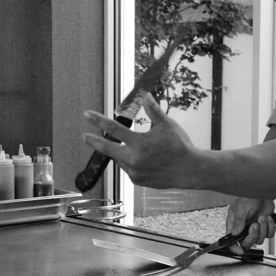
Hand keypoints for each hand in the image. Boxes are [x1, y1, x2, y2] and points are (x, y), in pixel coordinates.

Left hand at [81, 93, 199, 189]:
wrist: (190, 170)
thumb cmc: (180, 146)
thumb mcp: (167, 125)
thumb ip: (153, 110)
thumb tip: (145, 95)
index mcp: (139, 143)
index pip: (113, 129)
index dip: (98, 120)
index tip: (87, 115)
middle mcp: (134, 159)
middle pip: (107, 148)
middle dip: (94, 141)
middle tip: (85, 136)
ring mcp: (134, 172)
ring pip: (119, 159)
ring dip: (120, 151)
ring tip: (135, 148)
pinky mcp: (137, 180)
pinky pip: (127, 169)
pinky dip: (130, 162)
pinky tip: (142, 159)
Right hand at [226, 198, 275, 254]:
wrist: (263, 192)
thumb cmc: (248, 197)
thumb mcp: (241, 208)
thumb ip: (238, 221)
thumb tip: (234, 233)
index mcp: (234, 225)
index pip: (231, 241)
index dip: (234, 248)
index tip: (240, 251)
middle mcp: (243, 229)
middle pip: (247, 243)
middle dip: (252, 236)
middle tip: (255, 225)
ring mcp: (255, 230)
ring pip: (259, 240)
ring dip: (263, 229)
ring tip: (262, 217)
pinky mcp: (265, 228)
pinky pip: (269, 235)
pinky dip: (270, 227)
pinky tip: (269, 217)